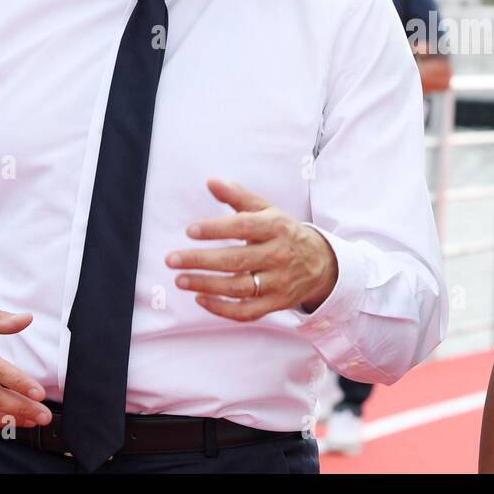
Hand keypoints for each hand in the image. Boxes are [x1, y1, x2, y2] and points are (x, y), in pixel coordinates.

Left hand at [169, 178, 338, 321]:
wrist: (321, 263)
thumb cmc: (285, 233)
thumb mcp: (268, 210)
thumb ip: (238, 197)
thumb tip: (211, 182)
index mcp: (277, 227)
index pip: (243, 227)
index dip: (215, 229)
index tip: (190, 230)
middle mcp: (279, 255)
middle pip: (236, 261)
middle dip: (201, 261)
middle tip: (173, 259)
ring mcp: (278, 282)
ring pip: (238, 288)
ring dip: (206, 285)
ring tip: (180, 279)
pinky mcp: (276, 303)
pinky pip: (246, 311)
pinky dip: (222, 309)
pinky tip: (201, 298)